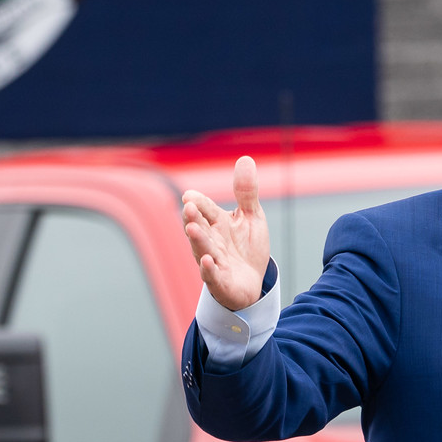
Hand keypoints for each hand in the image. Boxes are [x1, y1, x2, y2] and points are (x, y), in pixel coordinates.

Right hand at [182, 156, 270, 311]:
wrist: (253, 282)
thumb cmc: (247, 247)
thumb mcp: (251, 216)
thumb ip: (246, 192)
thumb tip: (245, 158)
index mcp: (216, 223)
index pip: (206, 210)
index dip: (199, 203)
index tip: (190, 196)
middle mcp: (211, 242)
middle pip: (199, 228)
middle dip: (193, 218)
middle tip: (188, 207)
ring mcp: (214, 262)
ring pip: (203, 250)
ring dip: (198, 240)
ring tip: (191, 228)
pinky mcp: (221, 283)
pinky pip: (212, 276)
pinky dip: (209, 270)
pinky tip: (208, 261)